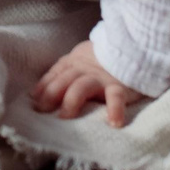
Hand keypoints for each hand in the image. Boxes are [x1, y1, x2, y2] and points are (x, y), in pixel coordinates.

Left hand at [28, 40, 144, 126]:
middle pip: (64, 80)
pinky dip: (115, 109)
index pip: (55, 74)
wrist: (134, 46)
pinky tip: (114, 123)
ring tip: (65, 118)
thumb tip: (35, 94)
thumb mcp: (79, 60)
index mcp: (74, 62)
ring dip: (72, 102)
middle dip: (51, 95)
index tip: (34, 102)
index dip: (43, 87)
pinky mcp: (120, 85)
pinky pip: (116, 97)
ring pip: (82, 87)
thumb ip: (62, 73)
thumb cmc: (103, 59)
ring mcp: (101, 78)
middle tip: (43, 112)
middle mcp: (84, 69)